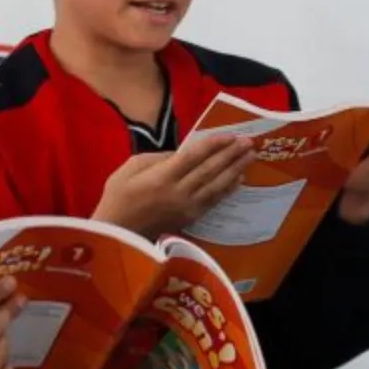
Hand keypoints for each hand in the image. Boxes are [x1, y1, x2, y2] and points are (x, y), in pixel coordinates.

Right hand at [94, 138, 254, 237]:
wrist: (118, 233)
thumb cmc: (119, 197)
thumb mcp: (129, 168)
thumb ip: (157, 158)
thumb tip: (181, 154)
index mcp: (162, 177)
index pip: (194, 157)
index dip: (214, 145)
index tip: (230, 135)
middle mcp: (179, 192)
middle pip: (210, 170)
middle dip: (231, 154)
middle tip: (248, 142)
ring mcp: (187, 207)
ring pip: (216, 185)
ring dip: (235, 169)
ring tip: (250, 156)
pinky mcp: (191, 218)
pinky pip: (214, 201)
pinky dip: (228, 189)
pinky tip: (239, 179)